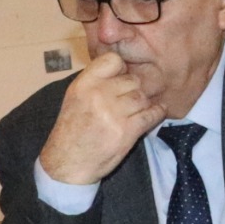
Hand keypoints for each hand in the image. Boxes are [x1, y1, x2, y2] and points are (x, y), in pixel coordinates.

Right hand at [37, 52, 160, 185]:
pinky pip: (151, 114)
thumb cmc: (72, 130)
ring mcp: (113, 113)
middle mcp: (98, 95)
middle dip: (133, 90)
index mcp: (83, 85)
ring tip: (135, 111)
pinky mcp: (126, 131)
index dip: (121, 68)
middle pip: (132, 80)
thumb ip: (96, 82)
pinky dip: (157, 113)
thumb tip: (123, 68)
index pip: (112, 60)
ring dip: (142, 104)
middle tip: (127, 101)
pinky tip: (156, 112)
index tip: (121, 78)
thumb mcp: (75, 98)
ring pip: (142, 97)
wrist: (67, 163)